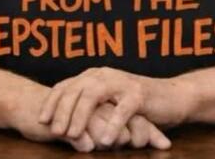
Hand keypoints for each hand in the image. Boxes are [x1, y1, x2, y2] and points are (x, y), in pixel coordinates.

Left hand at [39, 67, 181, 146]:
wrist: (172, 96)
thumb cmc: (136, 104)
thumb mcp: (108, 102)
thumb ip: (89, 105)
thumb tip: (61, 120)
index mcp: (95, 76)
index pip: (67, 85)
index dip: (52, 102)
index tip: (41, 119)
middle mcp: (105, 75)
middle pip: (76, 89)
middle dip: (62, 110)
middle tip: (54, 131)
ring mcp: (121, 82)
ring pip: (94, 95)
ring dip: (81, 115)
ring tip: (72, 135)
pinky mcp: (139, 94)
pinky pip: (122, 109)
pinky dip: (112, 125)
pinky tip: (104, 140)